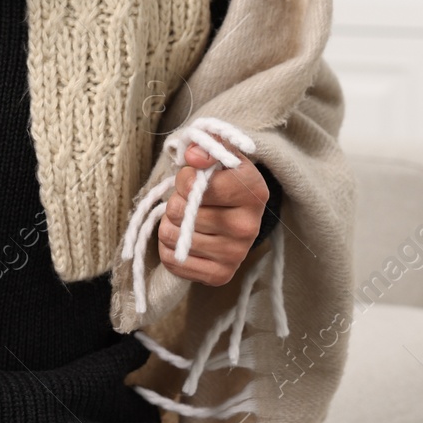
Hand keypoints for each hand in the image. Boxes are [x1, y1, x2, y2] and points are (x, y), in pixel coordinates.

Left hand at [156, 142, 269, 287]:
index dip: (185, 179)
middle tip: (189, 201)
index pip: (199, 185)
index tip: (193, 178)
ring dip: (169, 224)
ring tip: (187, 218)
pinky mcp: (220, 276)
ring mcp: (235, 255)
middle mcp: (249, 226)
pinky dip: (168, 248)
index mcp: (253, 192)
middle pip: (180, 211)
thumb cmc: (223, 179)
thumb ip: (207, 146)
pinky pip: (172, 260)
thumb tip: (193, 157)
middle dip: (176, 201)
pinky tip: (185, 239)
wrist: (236, 214)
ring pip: (172, 235)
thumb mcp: (219, 155)